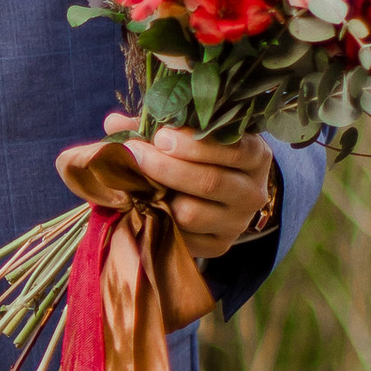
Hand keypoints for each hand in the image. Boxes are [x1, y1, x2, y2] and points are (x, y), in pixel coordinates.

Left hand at [103, 116, 276, 262]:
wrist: (223, 196)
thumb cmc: (203, 155)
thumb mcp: (192, 135)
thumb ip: (158, 126)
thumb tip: (115, 124)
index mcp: (256, 156)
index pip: (234, 150)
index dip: (195, 144)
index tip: (160, 136)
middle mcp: (253, 192)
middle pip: (210, 182)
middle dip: (167, 167)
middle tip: (136, 153)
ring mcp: (237, 223)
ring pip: (192, 213)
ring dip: (158, 196)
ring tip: (134, 181)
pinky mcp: (219, 246)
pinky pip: (183, 237)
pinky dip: (159, 220)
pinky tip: (143, 204)